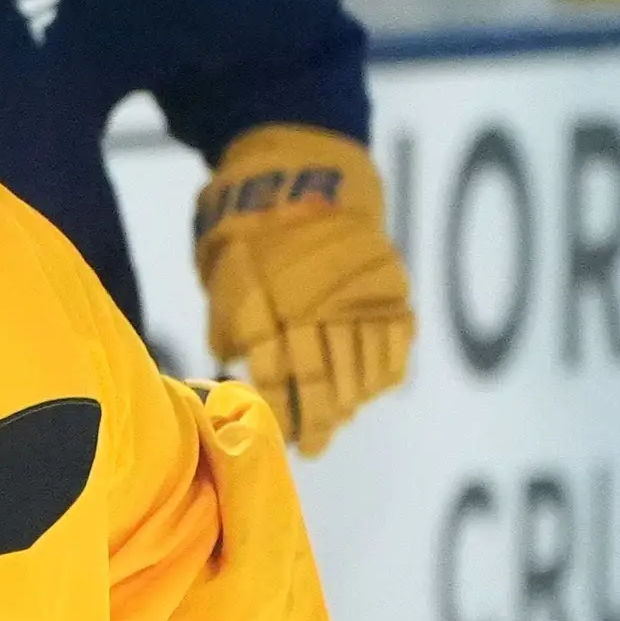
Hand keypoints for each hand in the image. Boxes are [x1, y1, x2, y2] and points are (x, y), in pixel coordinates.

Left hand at [192, 123, 412, 457]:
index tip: (280, 438)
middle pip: (323, 378)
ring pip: (361, 366)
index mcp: (268, 303)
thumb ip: (229, 326)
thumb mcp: (223, 275)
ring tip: (340, 418)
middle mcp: (316, 303)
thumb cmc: (251, 232)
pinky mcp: (389, 285)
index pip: (277, 376)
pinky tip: (373, 388)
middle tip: (314, 448)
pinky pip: (396, 341)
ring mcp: (357, 295)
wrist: (306, 172)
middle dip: (318, 420)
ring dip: (351, 400)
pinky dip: (386, 370)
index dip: (281, 413)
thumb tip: (233, 376)